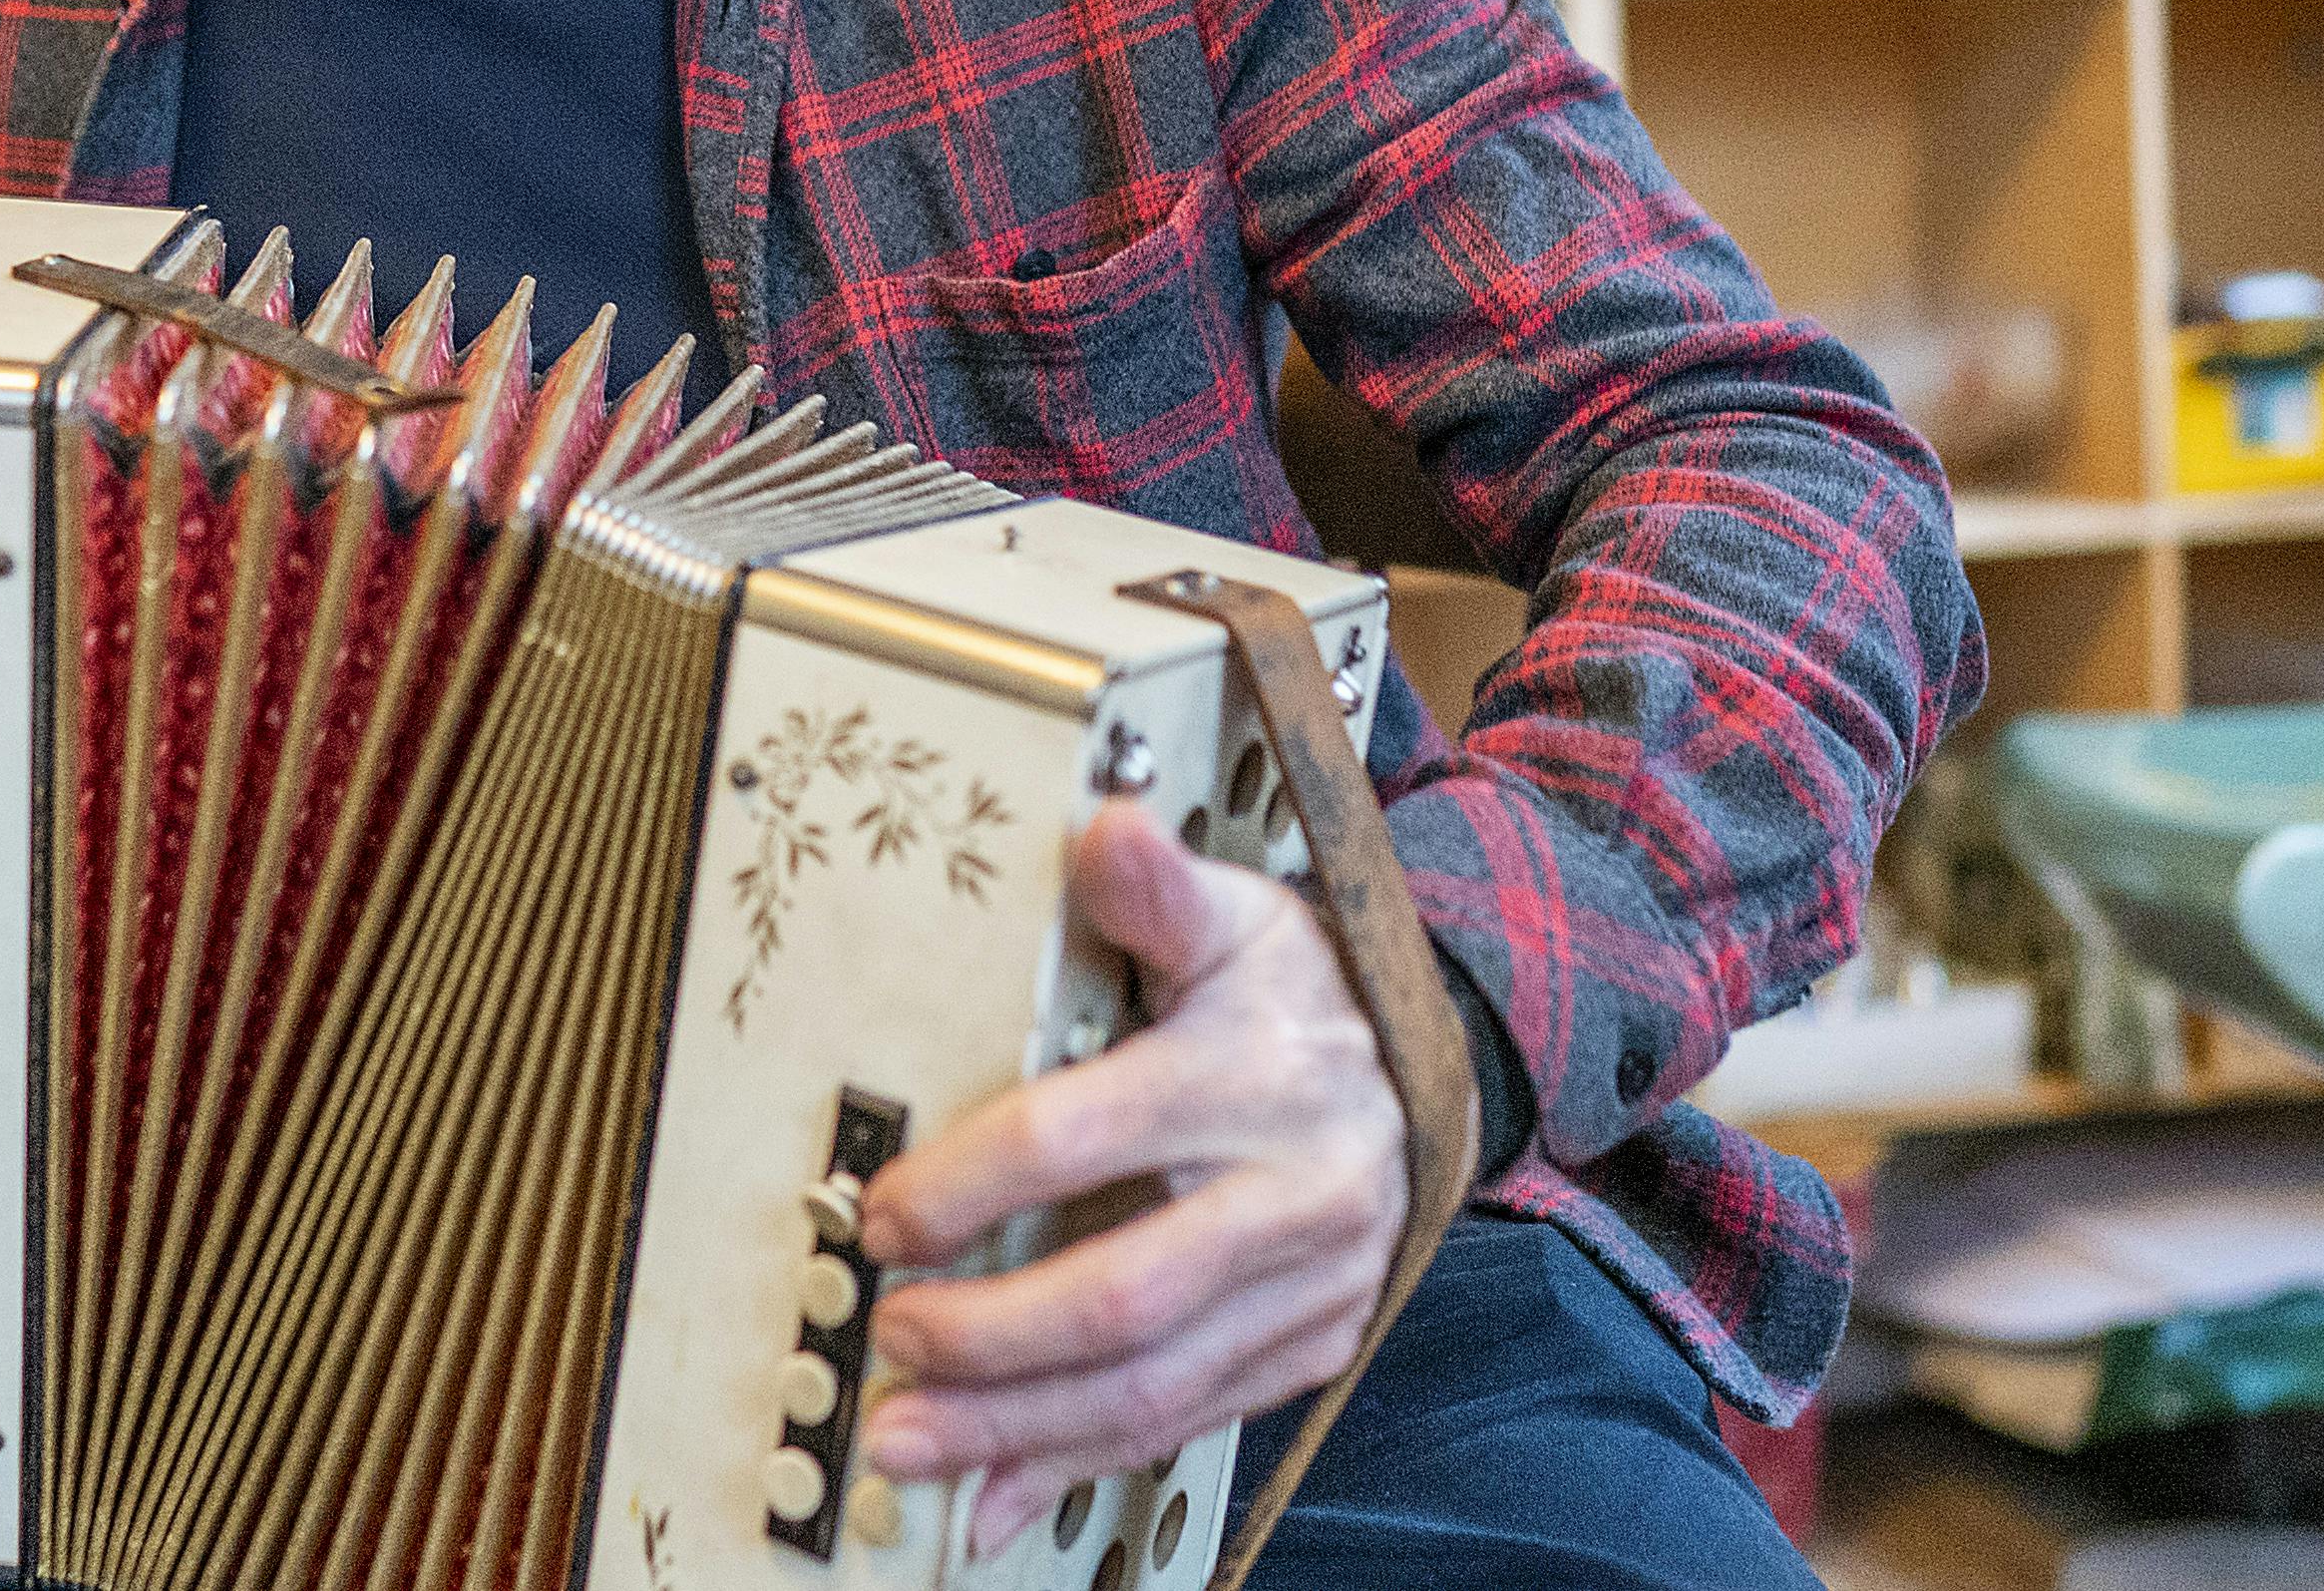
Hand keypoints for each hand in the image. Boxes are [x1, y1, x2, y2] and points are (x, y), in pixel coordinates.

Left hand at [853, 808, 1407, 1554]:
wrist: (1438, 1069)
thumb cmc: (1300, 992)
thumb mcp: (1238, 914)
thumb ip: (1155, 889)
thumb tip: (1106, 828)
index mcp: (1254, 1075)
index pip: (1087, 1137)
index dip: (972, 1186)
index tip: (884, 1214)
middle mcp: (1292, 1194)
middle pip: (1124, 1296)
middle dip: (988, 1338)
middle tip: (888, 1337)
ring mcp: (1307, 1287)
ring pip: (1153, 1387)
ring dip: (1016, 1429)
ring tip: (907, 1438)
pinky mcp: (1307, 1348)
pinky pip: (1189, 1427)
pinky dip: (1081, 1465)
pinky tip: (995, 1494)